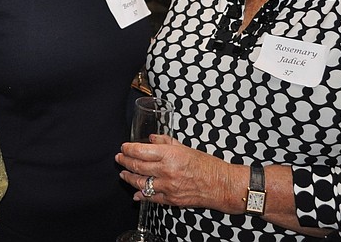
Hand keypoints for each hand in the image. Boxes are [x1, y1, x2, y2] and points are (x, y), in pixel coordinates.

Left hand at [116, 134, 244, 213]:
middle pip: (137, 166)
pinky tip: (135, 192)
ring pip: (140, 183)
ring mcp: (168, 187)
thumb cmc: (207, 164)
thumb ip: (166, 142)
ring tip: (123, 174)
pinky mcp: (171, 200)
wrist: (221, 185)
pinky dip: (141, 195)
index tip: (123, 147)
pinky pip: (151, 197)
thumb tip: (151, 139)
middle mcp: (166, 171)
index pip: (141, 151)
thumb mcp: (185, 147)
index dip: (128, 149)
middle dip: (124, 162)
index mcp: (170, 155)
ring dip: (128, 178)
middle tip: (119, 158)